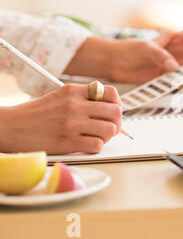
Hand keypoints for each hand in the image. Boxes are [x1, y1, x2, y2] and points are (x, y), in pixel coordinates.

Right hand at [0, 84, 121, 154]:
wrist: (11, 127)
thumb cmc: (37, 114)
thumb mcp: (60, 96)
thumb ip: (83, 98)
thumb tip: (110, 108)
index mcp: (73, 91)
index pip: (111, 93)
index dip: (116, 104)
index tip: (111, 111)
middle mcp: (75, 105)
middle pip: (116, 112)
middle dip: (115, 122)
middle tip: (107, 127)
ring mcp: (72, 124)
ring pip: (110, 130)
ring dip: (106, 136)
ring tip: (95, 136)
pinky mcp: (67, 142)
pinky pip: (97, 145)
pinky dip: (95, 147)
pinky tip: (85, 144)